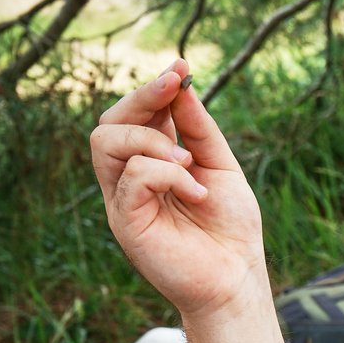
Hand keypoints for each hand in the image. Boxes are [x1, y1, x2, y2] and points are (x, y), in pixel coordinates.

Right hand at [91, 59, 267, 318]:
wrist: (236, 275)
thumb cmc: (231, 227)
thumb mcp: (222, 167)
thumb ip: (201, 130)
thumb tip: (184, 86)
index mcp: (155, 161)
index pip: (138, 114)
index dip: (155, 88)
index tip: (181, 67)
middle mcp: (132, 177)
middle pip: (111, 120)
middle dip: (143, 96)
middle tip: (174, 84)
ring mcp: (124, 198)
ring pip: (107, 140)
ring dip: (153, 140)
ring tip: (190, 163)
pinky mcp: (125, 220)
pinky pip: (132, 176)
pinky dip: (167, 174)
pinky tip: (196, 191)